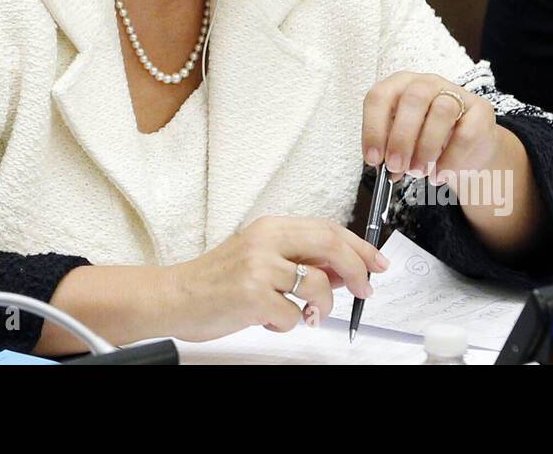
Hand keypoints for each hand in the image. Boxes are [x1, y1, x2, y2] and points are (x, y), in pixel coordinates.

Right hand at [160, 216, 388, 342]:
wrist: (175, 297)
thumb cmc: (216, 280)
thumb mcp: (260, 259)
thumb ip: (300, 261)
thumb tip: (342, 271)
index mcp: (270, 228)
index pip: (328, 229)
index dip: (359, 247)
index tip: (377, 263)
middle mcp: (266, 242)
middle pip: (330, 247)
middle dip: (356, 271)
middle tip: (365, 290)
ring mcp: (259, 268)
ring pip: (318, 287)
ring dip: (321, 308)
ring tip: (304, 314)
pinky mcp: (252, 296)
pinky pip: (293, 316)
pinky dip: (288, 324)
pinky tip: (267, 319)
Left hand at [362, 72, 501, 183]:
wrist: (468, 148)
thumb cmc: (427, 141)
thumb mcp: (403, 142)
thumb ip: (391, 150)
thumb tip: (384, 166)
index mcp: (399, 85)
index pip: (380, 97)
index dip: (373, 128)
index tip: (373, 158)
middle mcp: (427, 83)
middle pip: (412, 99)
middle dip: (401, 138)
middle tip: (396, 166)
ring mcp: (456, 93)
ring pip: (441, 112)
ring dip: (426, 148)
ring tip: (419, 172)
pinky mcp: (481, 111)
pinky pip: (465, 134)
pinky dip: (450, 160)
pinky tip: (439, 175)